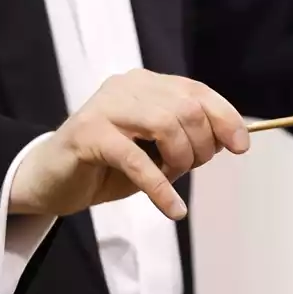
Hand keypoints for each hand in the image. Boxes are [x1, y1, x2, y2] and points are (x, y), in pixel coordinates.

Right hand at [10, 70, 249, 220]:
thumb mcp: (155, 150)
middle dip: (201, 145)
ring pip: (166, 124)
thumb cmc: (108, 166)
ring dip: (181, 159)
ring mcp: (105, 107)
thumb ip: (186, 139)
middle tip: (191, 168)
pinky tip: (172, 209)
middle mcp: (127, 86)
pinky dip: (160, 188)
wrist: (51, 181)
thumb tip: (228, 140)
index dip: (225, 118)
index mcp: (146, 84)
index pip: (197, 92)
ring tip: (173, 179)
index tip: (241, 146)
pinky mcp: (88, 134)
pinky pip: (137, 160)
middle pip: (187, 108)